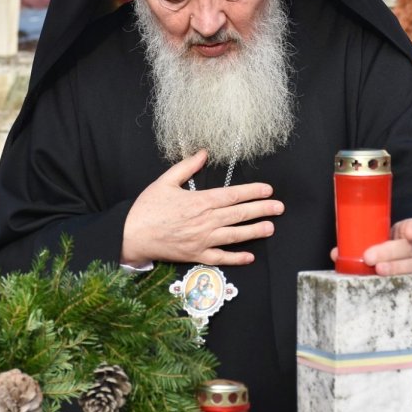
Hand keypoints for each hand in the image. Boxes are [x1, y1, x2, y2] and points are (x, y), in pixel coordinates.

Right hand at [122, 150, 283, 266]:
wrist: (132, 235)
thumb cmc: (147, 208)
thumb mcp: (165, 181)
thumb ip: (187, 167)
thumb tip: (203, 153)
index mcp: (199, 201)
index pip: (233, 195)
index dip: (252, 192)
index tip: (267, 190)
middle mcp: (205, 221)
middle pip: (239, 214)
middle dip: (262, 210)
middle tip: (279, 208)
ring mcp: (202, 240)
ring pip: (234, 235)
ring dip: (254, 231)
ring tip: (270, 228)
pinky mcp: (196, 255)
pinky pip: (221, 258)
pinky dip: (236, 258)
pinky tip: (249, 256)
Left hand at [329, 218, 411, 299]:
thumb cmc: (395, 252)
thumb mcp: (383, 243)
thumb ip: (363, 245)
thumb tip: (335, 254)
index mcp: (407, 234)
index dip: (411, 228)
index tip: (406, 233)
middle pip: (407, 248)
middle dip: (388, 252)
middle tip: (369, 258)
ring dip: (398, 269)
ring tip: (381, 272)